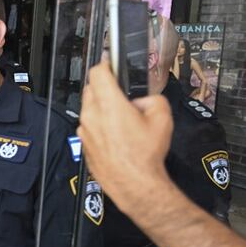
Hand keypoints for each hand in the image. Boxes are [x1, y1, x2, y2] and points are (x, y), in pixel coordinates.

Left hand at [78, 62, 174, 213]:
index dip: (106, 64)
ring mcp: (84, 130)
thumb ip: (152, 99)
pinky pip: (88, 125)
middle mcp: (91, 114)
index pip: (98, 72)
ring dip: (101, 105)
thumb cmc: (145, 154)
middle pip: (91, 88)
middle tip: (121, 92)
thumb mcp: (162, 118)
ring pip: (88, 107)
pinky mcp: (83, 143)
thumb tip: (142, 100)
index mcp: (108, 104)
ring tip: (122, 116)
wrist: (133, 183)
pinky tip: (115, 133)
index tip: (112, 63)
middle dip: (104, 86)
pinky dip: (98, 123)